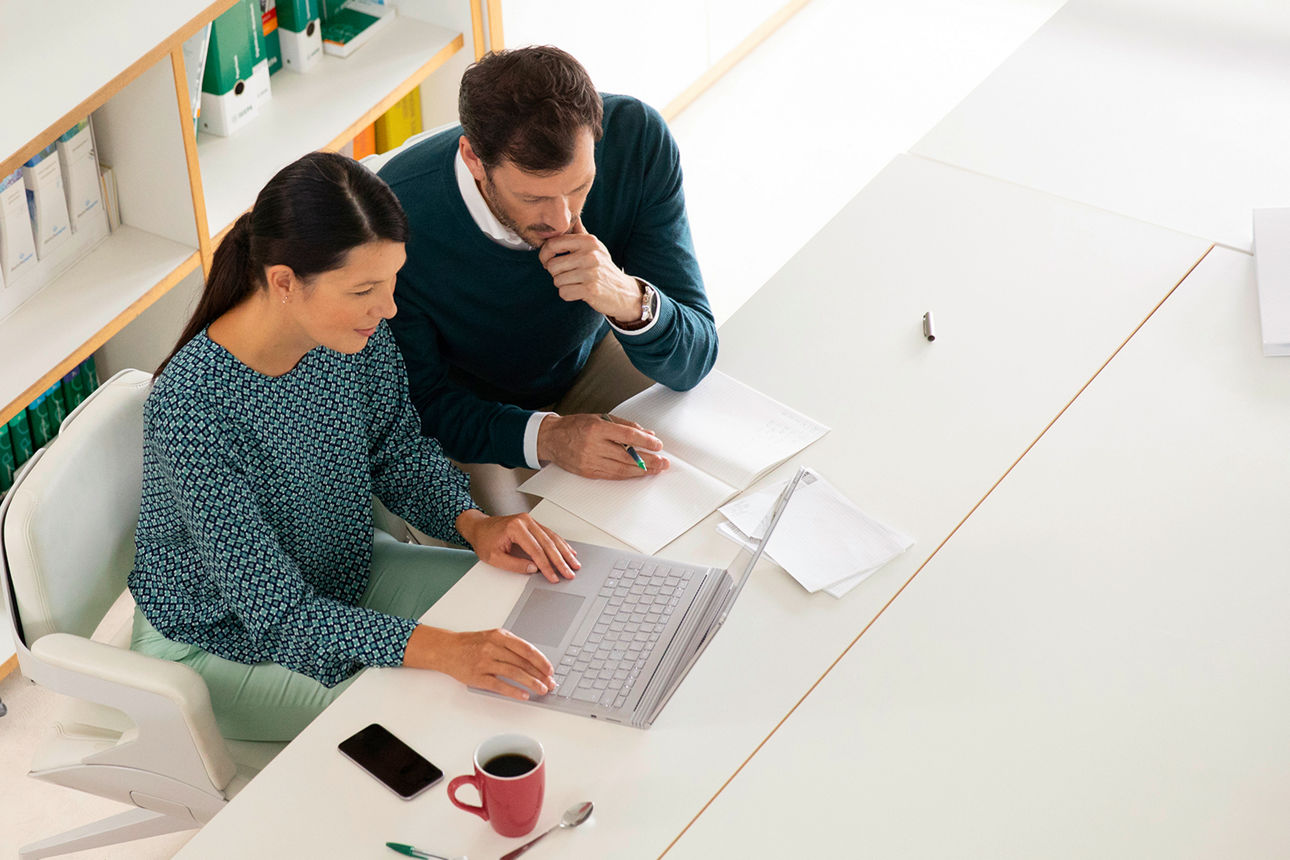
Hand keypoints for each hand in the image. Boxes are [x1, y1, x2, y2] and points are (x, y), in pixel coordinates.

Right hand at [404, 625, 554, 699]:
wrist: (447, 649)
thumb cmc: (471, 644)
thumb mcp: (492, 637)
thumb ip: (511, 646)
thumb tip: (534, 661)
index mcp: (500, 636)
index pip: (526, 649)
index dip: (541, 660)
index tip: (550, 670)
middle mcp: (493, 647)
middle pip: (523, 662)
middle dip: (540, 674)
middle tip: (550, 683)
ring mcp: (485, 662)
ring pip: (514, 673)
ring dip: (531, 683)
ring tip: (541, 690)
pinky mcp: (477, 676)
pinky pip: (499, 685)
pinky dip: (514, 691)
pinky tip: (523, 695)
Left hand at [456, 509, 579, 582]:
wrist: (478, 527)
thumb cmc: (484, 540)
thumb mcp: (495, 557)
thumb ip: (515, 564)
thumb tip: (534, 569)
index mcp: (516, 528)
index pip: (536, 550)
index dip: (546, 566)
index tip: (553, 576)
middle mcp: (525, 522)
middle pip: (548, 543)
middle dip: (560, 560)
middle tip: (569, 572)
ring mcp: (530, 521)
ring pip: (552, 538)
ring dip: (564, 552)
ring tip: (574, 563)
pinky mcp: (532, 524)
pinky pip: (549, 534)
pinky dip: (560, 544)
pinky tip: (568, 551)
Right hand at [536, 413, 668, 478]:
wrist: (551, 438)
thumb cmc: (575, 426)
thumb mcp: (601, 418)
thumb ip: (625, 425)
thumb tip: (647, 434)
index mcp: (597, 428)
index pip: (627, 435)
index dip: (645, 442)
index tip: (658, 445)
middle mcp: (593, 445)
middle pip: (627, 456)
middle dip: (648, 460)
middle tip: (663, 462)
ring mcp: (590, 461)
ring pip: (621, 469)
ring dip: (641, 471)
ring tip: (656, 470)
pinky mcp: (588, 472)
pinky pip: (612, 475)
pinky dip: (628, 475)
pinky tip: (639, 473)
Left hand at [538, 218, 641, 322]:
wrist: (624, 291)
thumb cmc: (603, 268)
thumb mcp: (595, 247)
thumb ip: (580, 233)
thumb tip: (571, 216)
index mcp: (588, 241)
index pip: (553, 244)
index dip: (544, 254)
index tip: (547, 261)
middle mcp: (590, 254)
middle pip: (552, 265)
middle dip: (555, 273)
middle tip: (566, 274)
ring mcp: (591, 272)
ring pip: (557, 280)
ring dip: (563, 284)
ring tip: (576, 282)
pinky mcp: (591, 289)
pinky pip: (564, 293)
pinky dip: (568, 295)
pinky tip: (579, 291)